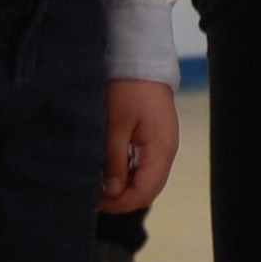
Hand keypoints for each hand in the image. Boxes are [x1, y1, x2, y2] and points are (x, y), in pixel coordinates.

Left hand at [98, 79, 179, 213]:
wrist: (140, 59)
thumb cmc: (127, 89)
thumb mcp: (115, 125)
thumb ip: (114, 161)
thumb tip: (111, 193)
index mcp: (161, 149)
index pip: (145, 192)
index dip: (120, 203)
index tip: (94, 200)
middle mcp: (167, 151)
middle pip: (148, 190)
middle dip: (122, 198)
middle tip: (93, 195)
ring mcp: (163, 145)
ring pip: (146, 180)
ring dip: (124, 187)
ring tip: (98, 183)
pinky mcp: (156, 139)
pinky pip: (144, 167)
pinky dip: (128, 174)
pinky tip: (109, 169)